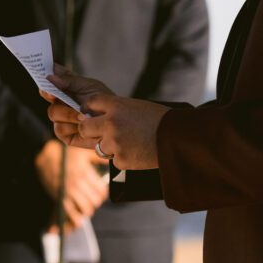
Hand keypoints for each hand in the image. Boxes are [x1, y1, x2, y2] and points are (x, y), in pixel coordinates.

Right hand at [34, 140, 108, 232]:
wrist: (47, 159)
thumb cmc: (68, 156)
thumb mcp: (85, 152)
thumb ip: (100, 158)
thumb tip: (114, 161)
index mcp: (84, 172)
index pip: (101, 190)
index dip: (103, 193)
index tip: (100, 191)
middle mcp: (77, 183)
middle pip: (95, 201)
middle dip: (96, 201)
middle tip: (93, 198)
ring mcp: (68, 192)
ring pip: (86, 209)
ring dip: (89, 209)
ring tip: (87, 205)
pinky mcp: (60, 198)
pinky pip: (72, 215)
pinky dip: (77, 219)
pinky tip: (79, 218)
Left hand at [45, 67, 169, 170]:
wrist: (178, 138)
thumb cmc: (159, 119)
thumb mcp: (135, 106)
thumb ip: (114, 109)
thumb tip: (91, 115)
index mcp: (116, 105)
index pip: (90, 103)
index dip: (88, 109)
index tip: (90, 113)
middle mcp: (111, 123)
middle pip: (84, 127)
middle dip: (89, 130)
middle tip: (100, 132)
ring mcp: (114, 143)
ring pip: (98, 146)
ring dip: (109, 146)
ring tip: (129, 142)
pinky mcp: (120, 160)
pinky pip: (114, 160)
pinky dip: (123, 158)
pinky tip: (137, 152)